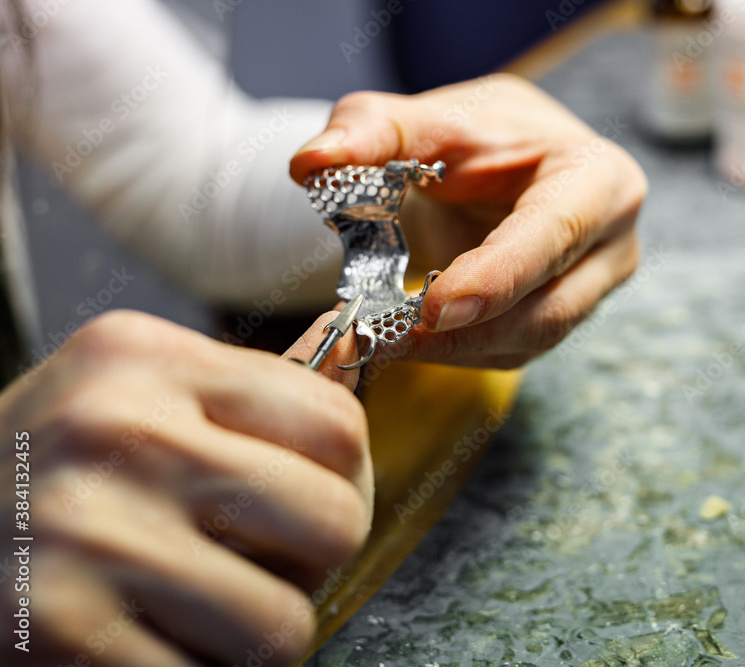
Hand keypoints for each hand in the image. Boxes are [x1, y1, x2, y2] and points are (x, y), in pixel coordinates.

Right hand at [0, 310, 369, 665]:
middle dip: (309, 566)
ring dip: (252, 638)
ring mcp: (91, 534)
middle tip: (257, 567)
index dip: (346, 484)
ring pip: (283, 626)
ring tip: (196, 613)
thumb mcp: (127, 398)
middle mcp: (121, 432)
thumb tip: (353, 406)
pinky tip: (148, 646)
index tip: (311, 506)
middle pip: (333, 524)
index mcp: (149, 361)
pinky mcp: (61, 630)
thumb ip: (235, 408)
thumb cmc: (40, 475)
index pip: (336, 426)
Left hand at [291, 74, 646, 367]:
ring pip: (528, 342)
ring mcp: (594, 288)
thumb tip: (311, 163)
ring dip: (451, 348)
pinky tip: (406, 339)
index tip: (432, 307)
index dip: (496, 277)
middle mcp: (611, 242)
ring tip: (378, 337)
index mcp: (597, 178)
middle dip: (462, 330)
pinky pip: (511, 352)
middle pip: (547, 310)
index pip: (553, 236)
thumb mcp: (420, 119)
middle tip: (380, 334)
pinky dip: (455, 352)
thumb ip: (368, 132)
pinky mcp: (563, 318)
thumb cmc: (471, 135)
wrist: (499, 160)